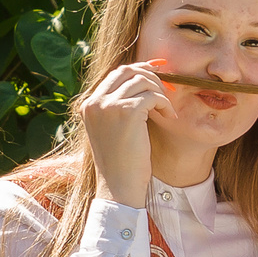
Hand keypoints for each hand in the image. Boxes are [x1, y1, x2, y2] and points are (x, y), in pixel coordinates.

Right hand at [77, 61, 174, 207]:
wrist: (119, 187)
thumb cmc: (120, 162)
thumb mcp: (112, 129)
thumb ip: (118, 106)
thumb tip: (142, 80)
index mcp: (88, 105)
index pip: (116, 74)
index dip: (139, 69)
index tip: (157, 72)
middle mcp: (94, 102)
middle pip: (127, 71)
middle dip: (151, 76)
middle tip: (166, 89)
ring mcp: (108, 105)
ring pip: (142, 81)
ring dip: (160, 92)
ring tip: (167, 110)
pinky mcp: (127, 112)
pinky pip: (153, 96)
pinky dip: (165, 104)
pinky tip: (169, 117)